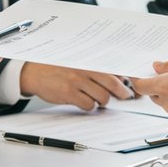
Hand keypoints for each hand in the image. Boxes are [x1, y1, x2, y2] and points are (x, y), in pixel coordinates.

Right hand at [20, 64, 134, 109]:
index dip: (126, 78)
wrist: (34, 72)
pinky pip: (88, 105)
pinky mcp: (69, 93)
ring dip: (103, 101)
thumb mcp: (76, 61)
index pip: (113, 68)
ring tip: (98, 99)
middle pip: (113, 83)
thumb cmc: (57, 67)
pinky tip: (84, 102)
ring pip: (102, 97)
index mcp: (88, 60)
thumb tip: (119, 76)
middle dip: (123, 93)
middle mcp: (84, 69)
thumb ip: (94, 67)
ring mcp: (77, 81)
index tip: (133, 84)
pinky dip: (90, 106)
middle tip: (126, 96)